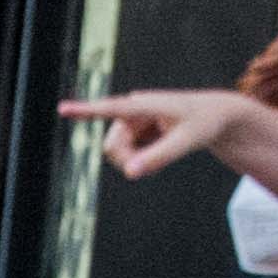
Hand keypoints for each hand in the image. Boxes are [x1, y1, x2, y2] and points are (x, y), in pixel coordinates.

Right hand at [60, 87, 266, 178]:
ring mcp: (131, 121)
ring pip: (116, 153)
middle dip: (128, 161)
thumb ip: (158, 157)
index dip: (85, 111)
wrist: (215, 116)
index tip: (62, 108)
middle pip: (112, 146)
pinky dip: (140, 160)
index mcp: (144, 104)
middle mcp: (132, 109)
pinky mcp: (134, 130)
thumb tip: (130, 173)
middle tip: (153, 167)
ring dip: (136, 162)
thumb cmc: (204, 123)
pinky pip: (126, 154)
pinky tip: (158, 152)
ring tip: (161, 155)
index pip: (110, 108)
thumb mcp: (186, 142)